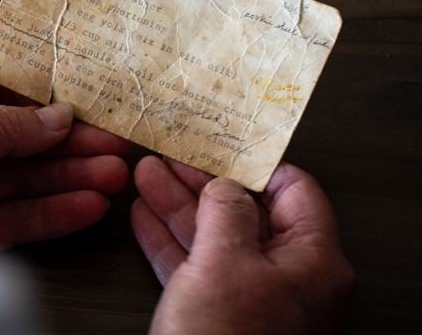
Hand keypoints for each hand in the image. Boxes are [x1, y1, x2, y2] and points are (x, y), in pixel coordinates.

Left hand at [0, 57, 131, 251]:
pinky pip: (17, 219)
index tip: (88, 89)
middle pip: (19, 135)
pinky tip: (89, 204)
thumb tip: (52, 115)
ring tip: (116, 172)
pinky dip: (54, 213)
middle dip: (69, 137)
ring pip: (25, 179)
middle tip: (117, 136)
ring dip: (72, 175)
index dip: (42, 89)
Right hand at [132, 156, 353, 334]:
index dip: (254, 162)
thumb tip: (223, 185)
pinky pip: (194, 268)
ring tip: (147, 175)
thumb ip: (225, 211)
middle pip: (246, 212)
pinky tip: (145, 217)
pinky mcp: (219, 318)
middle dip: (202, 180)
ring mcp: (253, 300)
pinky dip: (168, 240)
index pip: (293, 191)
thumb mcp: (225, 261)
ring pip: (214, 238)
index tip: (222, 140)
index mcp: (313, 261)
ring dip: (177, 204)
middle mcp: (289, 280)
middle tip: (173, 154)